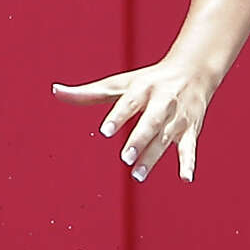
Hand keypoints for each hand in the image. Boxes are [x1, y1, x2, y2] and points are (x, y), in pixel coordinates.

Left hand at [52, 61, 215, 182]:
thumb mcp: (120, 83)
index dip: (118, 116)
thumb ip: (89, 93)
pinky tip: (185, 179)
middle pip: (151, 122)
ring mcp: (177, 118)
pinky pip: (189, 148)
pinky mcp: (190, 130)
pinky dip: (188, 163)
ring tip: (137, 175)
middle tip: (125, 157)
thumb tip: (55, 91)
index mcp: (143, 88)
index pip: (129, 103)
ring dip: (153, 157)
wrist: (194, 71)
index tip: (105, 131)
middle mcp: (163, 101)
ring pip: (166, 139)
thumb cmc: (148, 81)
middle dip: (139, 139)